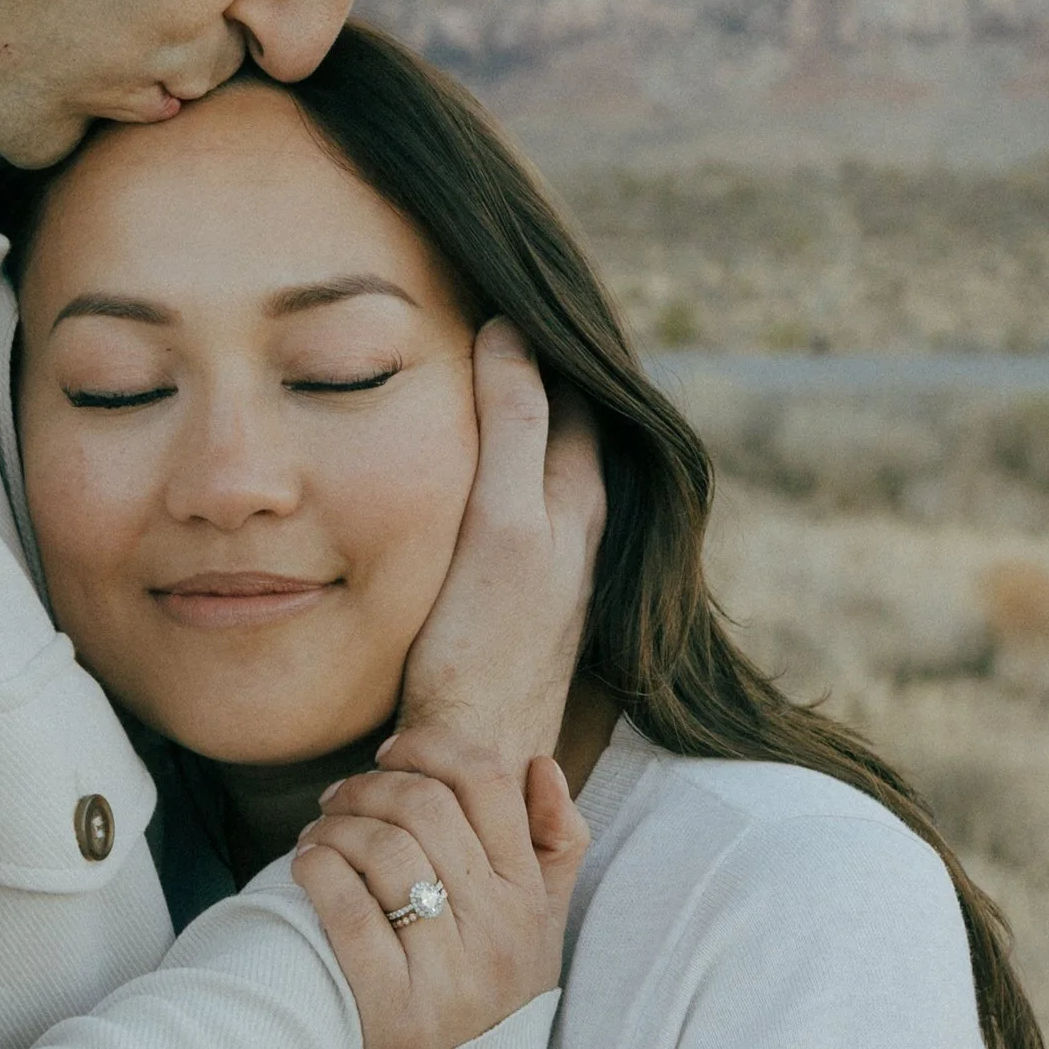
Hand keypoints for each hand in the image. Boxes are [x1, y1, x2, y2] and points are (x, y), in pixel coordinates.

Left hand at [292, 737, 585, 1048]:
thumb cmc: (491, 988)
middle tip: (339, 795)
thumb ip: (556, 843)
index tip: (392, 751)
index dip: (431, 746)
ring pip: (384, 851)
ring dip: (335, 825)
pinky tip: (306, 865)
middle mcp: (498, 932)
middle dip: (368, 784)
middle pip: (425, 807)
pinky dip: (317, 871)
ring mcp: (448, 974)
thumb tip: (539, 766)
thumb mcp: (542, 922)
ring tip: (320, 832)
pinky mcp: (394, 1012)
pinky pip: (347, 913)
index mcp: (529, 897)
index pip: (488, 783)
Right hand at [397, 322, 604, 771]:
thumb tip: (511, 333)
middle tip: (506, 323)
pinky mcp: (525, 612)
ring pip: (553, 477)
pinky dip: (513, 479)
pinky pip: (529, 519)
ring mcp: (554, 577)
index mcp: (575, 503)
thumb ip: (509, 426)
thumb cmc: (481, 646)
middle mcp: (577, 536)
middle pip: (572, 434)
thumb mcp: (498, 520)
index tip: (515, 293)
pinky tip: (482, 485)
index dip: (550, 345)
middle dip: (549, 380)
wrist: (471, 756)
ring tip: (496, 383)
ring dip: (533, 428)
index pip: (576, 396)